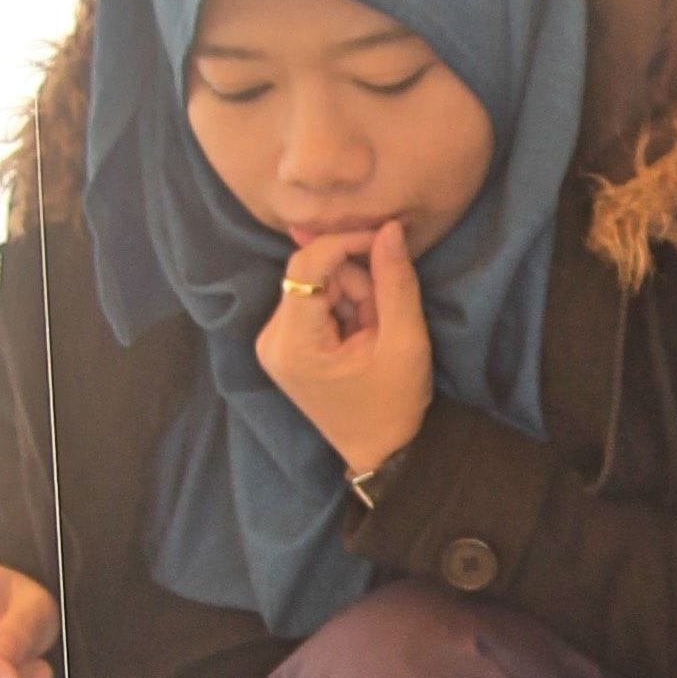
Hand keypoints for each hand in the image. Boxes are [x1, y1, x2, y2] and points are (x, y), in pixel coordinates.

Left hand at [255, 219, 434, 475]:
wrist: (381, 450)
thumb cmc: (395, 403)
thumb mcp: (405, 341)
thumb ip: (395, 281)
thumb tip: (388, 228)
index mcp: (294, 344)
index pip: (306, 265)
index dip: (345, 242)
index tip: (382, 239)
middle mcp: (271, 340)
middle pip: (311, 273)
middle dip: (355, 282)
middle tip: (382, 318)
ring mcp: (272, 342)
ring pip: (314, 284)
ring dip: (352, 295)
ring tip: (372, 333)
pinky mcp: (281, 344)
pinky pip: (312, 301)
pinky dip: (341, 307)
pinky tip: (358, 335)